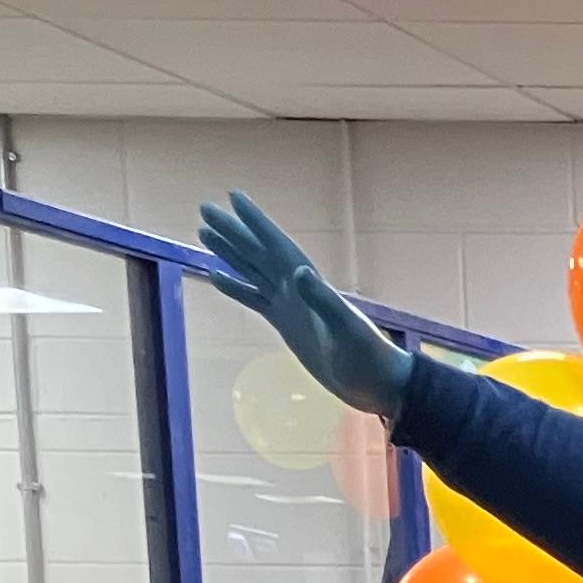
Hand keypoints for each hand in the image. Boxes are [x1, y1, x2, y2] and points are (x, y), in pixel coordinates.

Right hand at [195, 191, 410, 417]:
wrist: (378, 386)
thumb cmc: (370, 358)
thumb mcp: (348, 330)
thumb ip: (324, 301)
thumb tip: (300, 271)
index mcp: (311, 284)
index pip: (278, 245)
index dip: (257, 222)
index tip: (234, 196)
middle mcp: (298, 289)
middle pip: (259, 252)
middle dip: (233, 231)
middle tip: (204, 208)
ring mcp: (292, 306)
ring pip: (253, 270)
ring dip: (231, 252)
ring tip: (204, 232)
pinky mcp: (287, 324)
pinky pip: (255, 299)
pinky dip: (236, 287)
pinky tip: (216, 276)